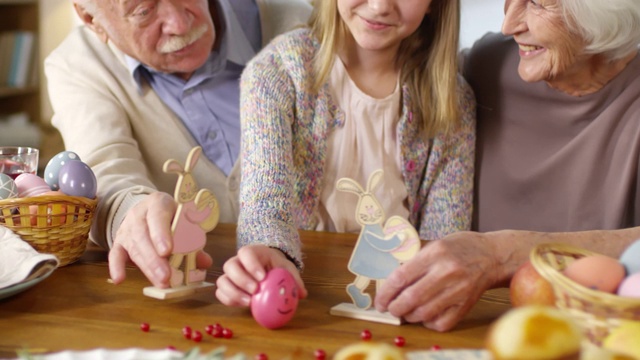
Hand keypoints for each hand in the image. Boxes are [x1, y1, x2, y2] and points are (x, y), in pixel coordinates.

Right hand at [108, 192, 212, 287]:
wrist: (148, 208)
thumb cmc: (171, 216)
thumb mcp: (184, 220)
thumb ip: (194, 240)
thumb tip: (205, 262)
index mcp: (158, 203)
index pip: (158, 217)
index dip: (161, 234)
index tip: (167, 251)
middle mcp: (138, 214)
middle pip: (143, 236)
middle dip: (155, 259)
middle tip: (166, 277)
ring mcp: (126, 228)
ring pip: (133, 248)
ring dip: (147, 267)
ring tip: (160, 282)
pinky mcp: (119, 241)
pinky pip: (115, 254)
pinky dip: (116, 266)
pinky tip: (119, 279)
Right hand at [216, 244, 307, 306]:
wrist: (268, 269)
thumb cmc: (276, 267)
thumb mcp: (287, 269)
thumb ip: (294, 280)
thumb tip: (302, 294)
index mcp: (253, 252)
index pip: (245, 252)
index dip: (251, 264)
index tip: (262, 277)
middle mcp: (238, 261)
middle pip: (230, 266)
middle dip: (241, 280)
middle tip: (255, 290)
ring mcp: (230, 274)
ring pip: (222, 281)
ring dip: (233, 293)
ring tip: (249, 302)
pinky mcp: (227, 287)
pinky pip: (220, 293)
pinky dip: (229, 300)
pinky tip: (242, 304)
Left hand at [374, 231, 499, 331]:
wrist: (493, 256)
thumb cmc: (460, 248)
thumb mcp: (435, 245)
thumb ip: (415, 263)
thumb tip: (392, 285)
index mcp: (435, 254)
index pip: (401, 277)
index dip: (386, 292)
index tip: (380, 300)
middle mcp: (446, 272)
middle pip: (410, 298)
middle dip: (394, 308)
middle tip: (390, 309)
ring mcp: (458, 290)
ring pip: (423, 313)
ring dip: (409, 316)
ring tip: (405, 311)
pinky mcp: (466, 305)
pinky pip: (441, 322)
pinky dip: (428, 322)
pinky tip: (425, 315)